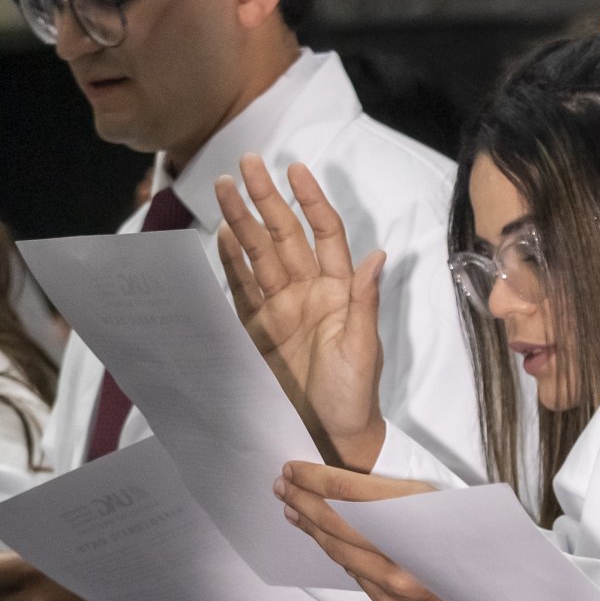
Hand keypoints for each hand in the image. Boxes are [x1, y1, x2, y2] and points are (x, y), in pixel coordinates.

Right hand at [216, 155, 386, 469]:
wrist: (330, 437)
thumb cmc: (355, 396)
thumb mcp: (363, 349)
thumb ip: (364, 302)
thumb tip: (377, 256)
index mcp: (340, 291)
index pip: (324, 234)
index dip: (311, 202)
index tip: (296, 170)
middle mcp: (309, 291)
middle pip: (285, 235)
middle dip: (266, 199)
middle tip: (246, 163)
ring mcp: (280, 309)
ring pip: (259, 255)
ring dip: (243, 221)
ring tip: (223, 188)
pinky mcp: (257, 330)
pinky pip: (242, 289)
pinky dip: (231, 262)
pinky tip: (221, 235)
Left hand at [276, 463, 484, 600]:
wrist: (516, 597)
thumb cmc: (486, 543)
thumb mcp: (448, 506)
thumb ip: (400, 501)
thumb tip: (354, 493)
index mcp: (417, 518)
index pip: (348, 494)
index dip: (314, 479)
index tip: (293, 469)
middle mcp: (401, 556)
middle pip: (336, 524)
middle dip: (303, 502)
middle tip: (281, 485)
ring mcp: (395, 587)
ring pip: (341, 554)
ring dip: (313, 530)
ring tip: (293, 510)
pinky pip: (358, 577)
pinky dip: (340, 556)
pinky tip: (328, 543)